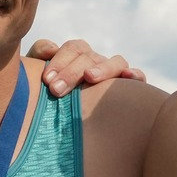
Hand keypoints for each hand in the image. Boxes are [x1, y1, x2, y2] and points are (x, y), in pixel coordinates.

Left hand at [25, 39, 146, 95]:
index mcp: (78, 56)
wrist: (68, 129)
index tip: (46, 79)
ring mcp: (115, 74)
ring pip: (116, 61)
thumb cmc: (48, 100)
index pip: (73, 49)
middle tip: (55, 89)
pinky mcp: (132, 90)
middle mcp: (98, 62)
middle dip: (72, 72)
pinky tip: (128, 77)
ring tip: (90, 78)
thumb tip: (52, 47)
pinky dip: (135, 75)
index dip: (60, 60)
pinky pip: (138, 77)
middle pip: (90, 56)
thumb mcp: (39, 78)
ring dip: (103, 68)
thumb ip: (38, 57)